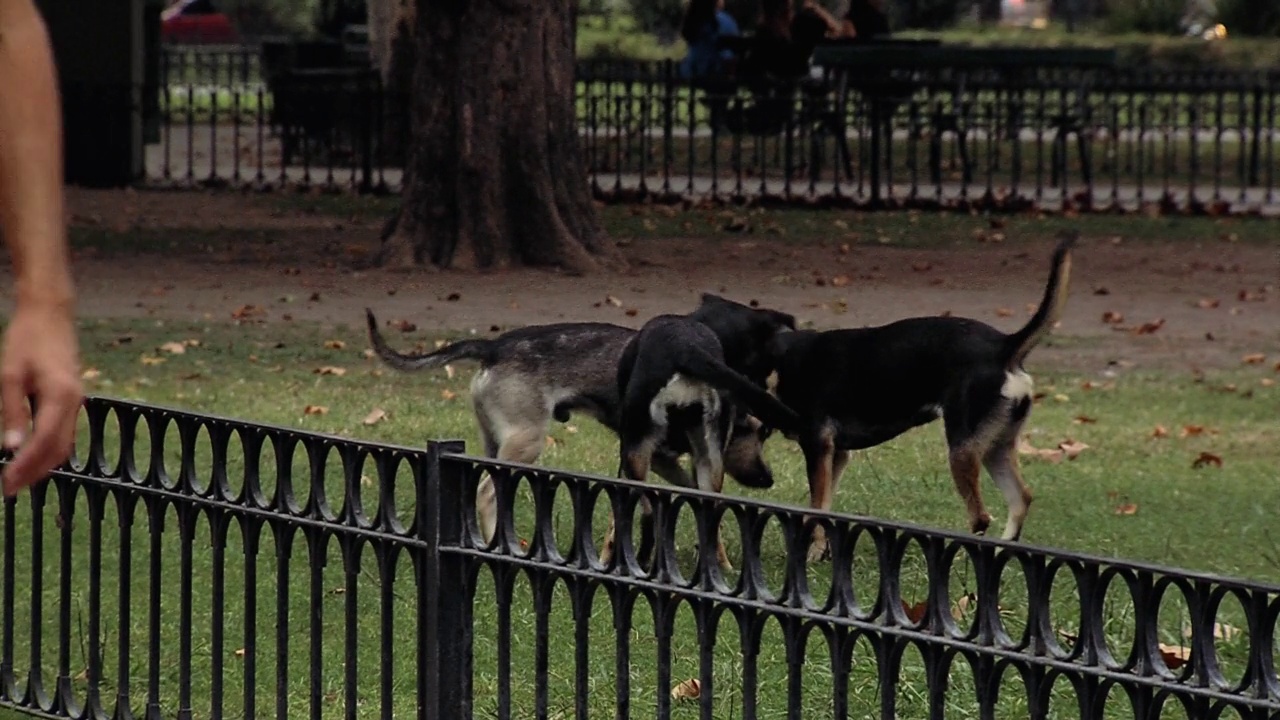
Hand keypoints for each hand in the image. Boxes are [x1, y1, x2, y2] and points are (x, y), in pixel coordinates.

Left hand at [1, 296, 80, 494]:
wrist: (50, 315)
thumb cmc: (27, 341)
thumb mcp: (9, 376)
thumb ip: (11, 412)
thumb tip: (10, 447)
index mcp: (60, 397)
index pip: (44, 442)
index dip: (25, 466)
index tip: (6, 483)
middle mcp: (74, 403)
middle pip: (59, 449)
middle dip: (35, 472)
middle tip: (9, 488)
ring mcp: (76, 402)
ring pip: (64, 444)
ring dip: (42, 464)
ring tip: (18, 477)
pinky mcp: (72, 399)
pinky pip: (64, 432)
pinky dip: (48, 449)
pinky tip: (30, 453)